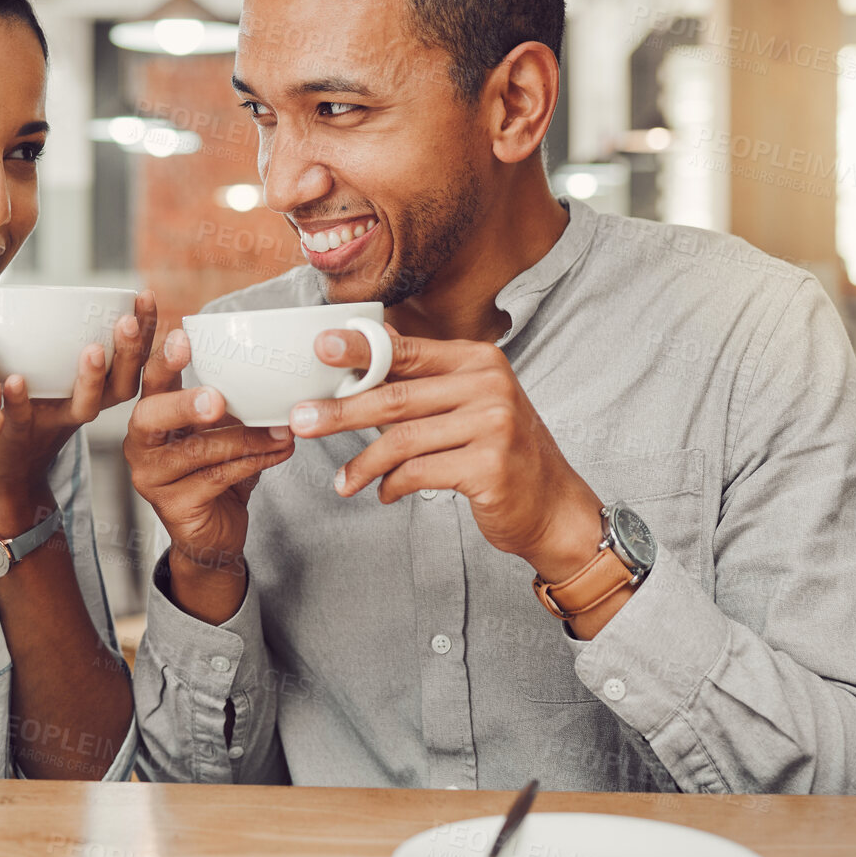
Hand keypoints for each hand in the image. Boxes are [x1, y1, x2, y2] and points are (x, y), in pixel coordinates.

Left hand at [0, 291, 158, 500]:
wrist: (8, 468)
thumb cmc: (35, 404)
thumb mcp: (56, 371)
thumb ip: (61, 332)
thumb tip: (58, 282)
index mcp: (103, 387)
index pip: (135, 356)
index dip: (146, 329)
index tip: (147, 295)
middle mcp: (89, 406)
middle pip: (122, 383)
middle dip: (129, 352)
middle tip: (128, 322)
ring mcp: (57, 422)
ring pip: (85, 405)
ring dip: (91, 378)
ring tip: (92, 351)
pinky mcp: (21, 434)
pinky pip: (23, 417)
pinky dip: (22, 399)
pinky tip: (18, 378)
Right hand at [124, 327, 294, 618]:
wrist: (214, 535)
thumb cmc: (217, 471)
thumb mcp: (221, 428)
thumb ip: (232, 397)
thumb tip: (274, 362)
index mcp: (151, 412)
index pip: (148, 376)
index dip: (157, 353)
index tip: (180, 332)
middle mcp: (140, 442)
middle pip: (151, 415)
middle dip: (183, 403)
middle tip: (217, 398)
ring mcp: (151, 477)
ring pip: (195, 451)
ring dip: (243, 438)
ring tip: (282, 430)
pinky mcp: (172, 506)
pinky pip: (216, 477)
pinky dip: (252, 462)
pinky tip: (279, 451)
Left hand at [287, 326, 600, 580]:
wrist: (554, 507)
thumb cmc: (501, 454)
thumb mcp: (468, 406)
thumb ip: (422, 386)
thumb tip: (361, 365)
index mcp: (479, 360)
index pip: (407, 351)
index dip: (359, 349)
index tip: (319, 349)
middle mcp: (490, 385)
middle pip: (396, 396)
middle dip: (341, 410)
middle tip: (301, 420)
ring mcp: (494, 424)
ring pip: (402, 440)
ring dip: (362, 464)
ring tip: (342, 481)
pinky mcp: (490, 466)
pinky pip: (419, 473)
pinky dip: (392, 486)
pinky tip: (384, 493)